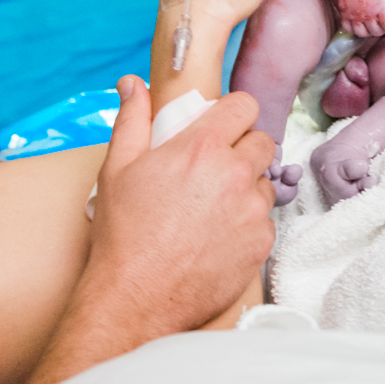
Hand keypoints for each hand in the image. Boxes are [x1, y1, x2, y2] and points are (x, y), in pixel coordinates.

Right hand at [28, 76, 275, 383]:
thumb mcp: (118, 168)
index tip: (222, 126)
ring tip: (212, 207)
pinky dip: (247, 224)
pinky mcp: (261, 244)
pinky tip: (218, 236)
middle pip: (262, 141)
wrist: (135, 298)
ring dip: (248, 187)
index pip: (244, 105)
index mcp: (202, 147)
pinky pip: (264, 221)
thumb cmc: (123, 234)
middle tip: (215, 168)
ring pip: (266, 182)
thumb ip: (132, 120)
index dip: (233, 113)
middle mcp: (235, 174)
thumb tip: (133, 85)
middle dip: (243, 148)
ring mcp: (252, 210)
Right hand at [335, 0, 384, 36]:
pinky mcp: (344, 13)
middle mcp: (368, 15)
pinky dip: (355, 27)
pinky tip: (360, 19)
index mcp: (383, 9)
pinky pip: (349, 28)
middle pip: (378, 32)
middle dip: (384, 27)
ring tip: (373, 20)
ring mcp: (355, 15)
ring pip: (363, 33)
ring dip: (370, 29)